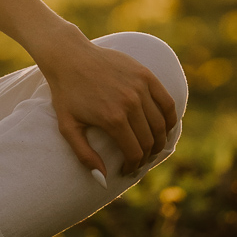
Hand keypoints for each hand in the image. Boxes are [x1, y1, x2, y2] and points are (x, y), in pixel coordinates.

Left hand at [37, 27, 178, 179]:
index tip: (127, 169)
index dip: (133, 166)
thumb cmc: (66, 93)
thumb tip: (104, 179)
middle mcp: (130, 103)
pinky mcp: (145, 75)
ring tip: (151, 147)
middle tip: (140, 160)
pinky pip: (167, 102)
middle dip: (147, 156)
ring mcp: (140, 88)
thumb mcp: (68, 127)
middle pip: (149, 140)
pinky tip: (165, 127)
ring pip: (161, 124)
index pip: (135, 152)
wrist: (69, 56)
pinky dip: (170, 118)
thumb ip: (84, 155)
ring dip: (160, 140)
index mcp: (112, 119)